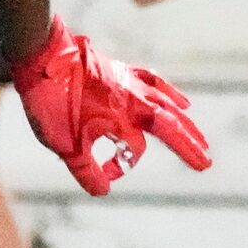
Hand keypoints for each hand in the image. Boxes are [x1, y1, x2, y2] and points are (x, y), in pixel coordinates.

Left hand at [10, 15, 210, 195]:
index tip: (103, 175)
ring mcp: (128, 83)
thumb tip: (103, 191)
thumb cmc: (50, 101)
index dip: (120, 167)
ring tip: (201, 138)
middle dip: (188, 145)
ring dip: (184, 123)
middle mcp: (132, 100)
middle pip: (169, 126)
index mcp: (121, 119)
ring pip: (166, 105)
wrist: (41, 56)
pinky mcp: (121, 70)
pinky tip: (181, 101)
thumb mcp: (64, 144)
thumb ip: (86, 170)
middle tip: (206, 161)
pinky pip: (153, 81)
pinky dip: (169, 93)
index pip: (132, 152)